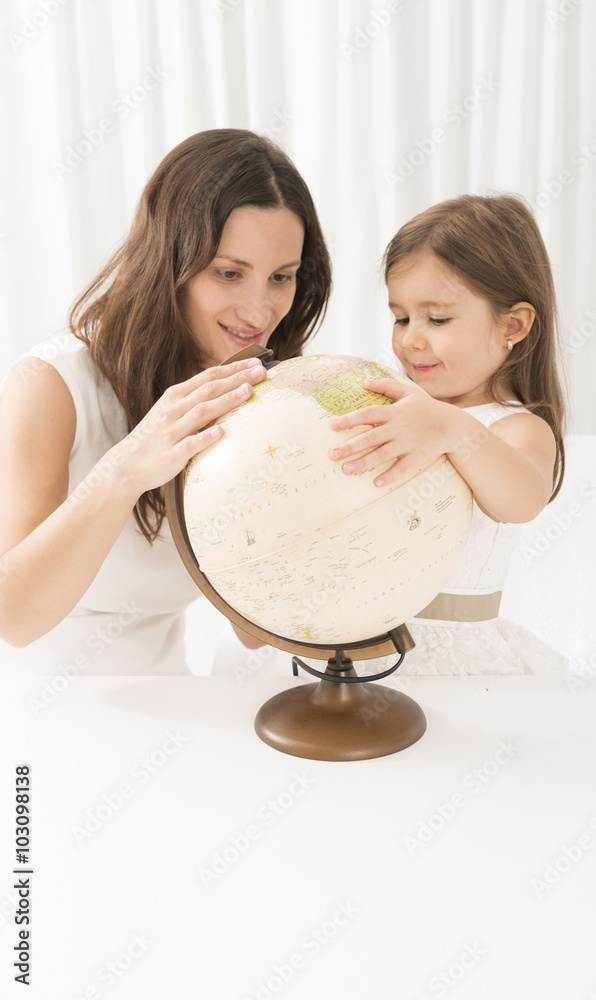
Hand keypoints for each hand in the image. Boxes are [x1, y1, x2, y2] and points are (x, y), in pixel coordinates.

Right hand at [111, 358, 266, 497]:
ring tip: (247, 391)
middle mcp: (174, 410)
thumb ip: (196, 400)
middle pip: (209, 390)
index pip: (208, 377)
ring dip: (225, 401)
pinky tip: (221, 431)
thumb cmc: (156, 437)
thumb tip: (226, 388)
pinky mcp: (171, 454)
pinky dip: (205, 437)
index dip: (233, 369)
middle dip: (236, 379)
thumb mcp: (173, 411)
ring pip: (201, 412)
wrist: (127, 464)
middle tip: (261, 371)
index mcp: (176, 396)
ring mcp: (172, 431)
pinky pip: (190, 444)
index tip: (256, 362)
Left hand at [328, 378, 452, 486]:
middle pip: (371, 437)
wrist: (453, 425)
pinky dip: (390, 475)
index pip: (367, 414)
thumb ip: (387, 386)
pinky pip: (402, 468)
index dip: (349, 419)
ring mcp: (408, 443)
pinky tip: (376, 483)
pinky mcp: (418, 456)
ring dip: (364, 463)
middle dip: (350, 446)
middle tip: (332, 454)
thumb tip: (365, 381)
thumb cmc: (427, 408)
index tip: (332, 425)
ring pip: (382, 454)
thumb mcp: (408, 392)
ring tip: (346, 469)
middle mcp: (398, 428)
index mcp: (394, 412)